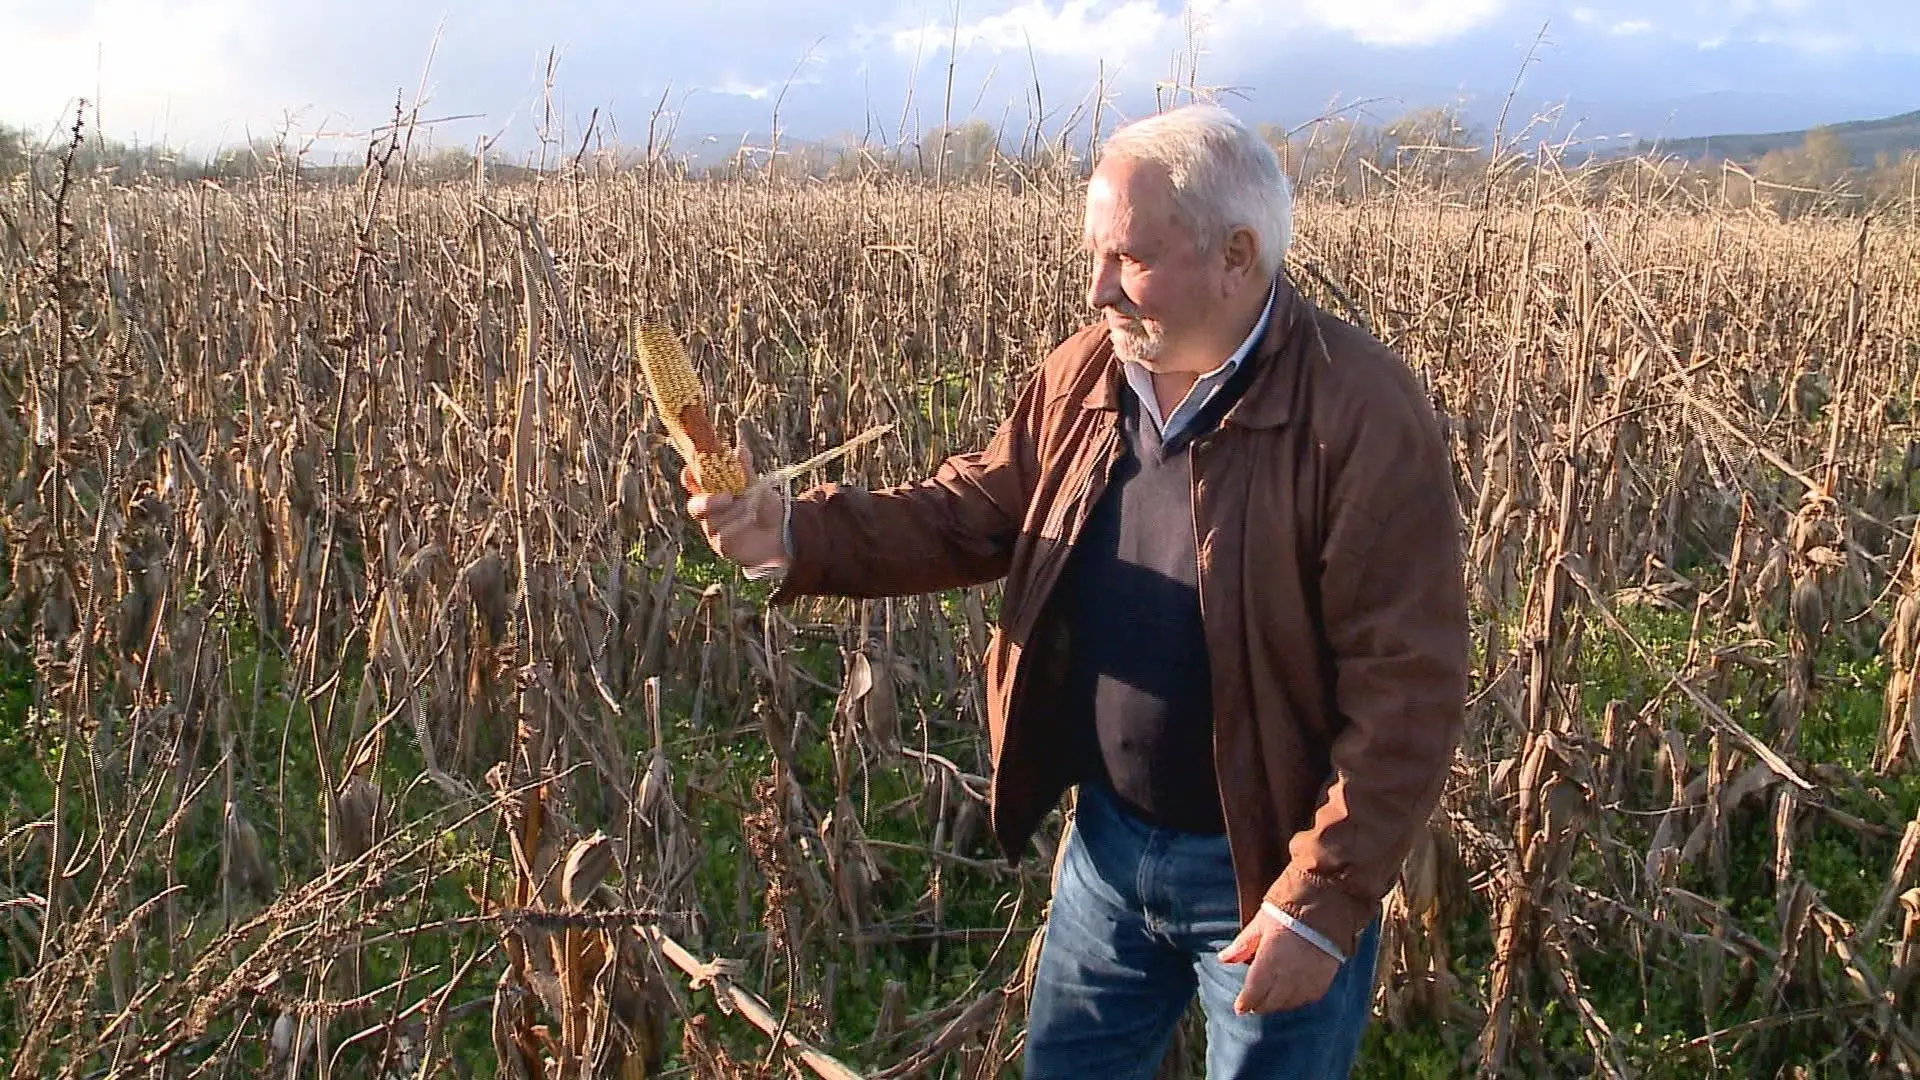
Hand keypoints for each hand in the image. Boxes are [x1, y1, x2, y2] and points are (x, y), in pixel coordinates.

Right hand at [683, 447, 788, 572]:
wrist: (782, 535)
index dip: (690, 473)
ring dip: (734, 512)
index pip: (691, 480)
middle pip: (695, 505)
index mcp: (712, 491)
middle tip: (728, 497)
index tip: (701, 467)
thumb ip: (746, 470)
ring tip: (751, 509)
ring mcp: (713, 529)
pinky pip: (722, 535)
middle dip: (709, 501)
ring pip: (712, 520)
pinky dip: (738, 525)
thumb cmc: (765, 508)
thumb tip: (739, 445)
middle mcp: (708, 511)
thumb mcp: (758, 487)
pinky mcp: (720, 545)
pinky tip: (751, 521)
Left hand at [1217, 909, 1338, 1014]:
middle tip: (1253, 1005)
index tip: (1240, 1008)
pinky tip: (1293, 995)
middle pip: (1271, 1002)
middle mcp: (1288, 975)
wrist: (1328, 902)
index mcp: (1269, 962)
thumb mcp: (1260, 923)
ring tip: (1271, 1000)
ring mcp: (1308, 978)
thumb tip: (1223, 958)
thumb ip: (1243, 945)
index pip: (1254, 992)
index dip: (1245, 1002)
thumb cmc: (1289, 909)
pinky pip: (1309, 997)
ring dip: (1278, 1004)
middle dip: (1260, 1005)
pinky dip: (1298, 999)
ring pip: (1290, 1003)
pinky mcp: (1325, 977)